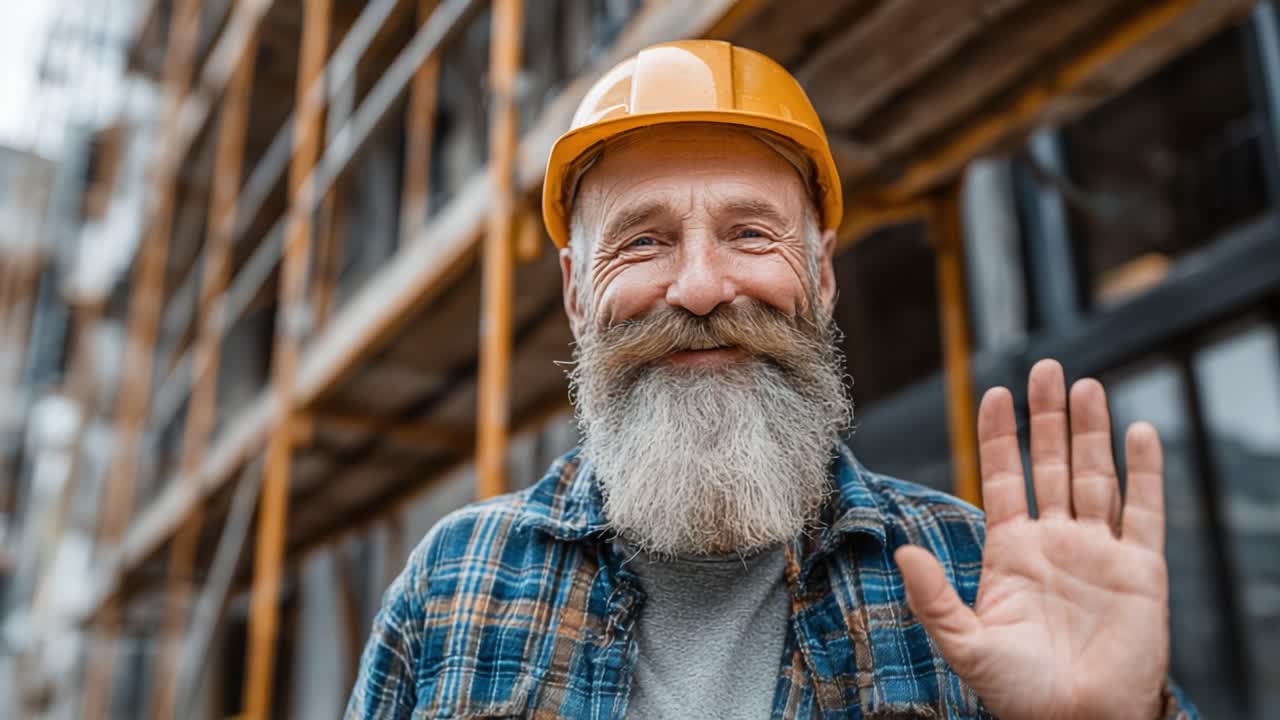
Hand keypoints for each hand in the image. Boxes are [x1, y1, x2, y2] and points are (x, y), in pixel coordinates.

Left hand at [895, 359, 1169, 719]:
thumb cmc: (1018, 692)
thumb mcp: (964, 642)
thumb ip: (933, 596)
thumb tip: (900, 550)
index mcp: (1010, 551)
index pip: (1004, 477)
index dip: (1000, 435)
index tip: (994, 392)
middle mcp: (1054, 542)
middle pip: (1051, 464)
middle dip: (1048, 416)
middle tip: (1046, 367)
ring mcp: (1098, 552)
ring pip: (1095, 476)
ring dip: (1090, 431)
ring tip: (1084, 384)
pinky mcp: (1140, 569)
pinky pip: (1143, 511)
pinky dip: (1143, 471)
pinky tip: (1136, 431)